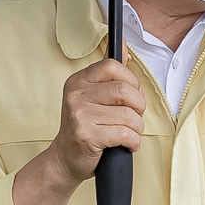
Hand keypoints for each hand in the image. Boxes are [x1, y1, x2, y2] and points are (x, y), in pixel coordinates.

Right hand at [50, 58, 144, 184]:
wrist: (65, 159)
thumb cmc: (85, 128)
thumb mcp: (93, 96)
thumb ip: (109, 73)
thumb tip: (124, 45)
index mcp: (79, 80)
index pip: (113, 66)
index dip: (131, 82)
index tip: (131, 96)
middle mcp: (76, 95)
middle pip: (125, 90)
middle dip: (139, 107)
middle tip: (133, 117)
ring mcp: (80, 115)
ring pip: (129, 115)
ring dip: (137, 128)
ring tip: (128, 133)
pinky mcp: (86, 136)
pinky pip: (125, 134)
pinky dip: (133, 142)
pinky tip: (125, 144)